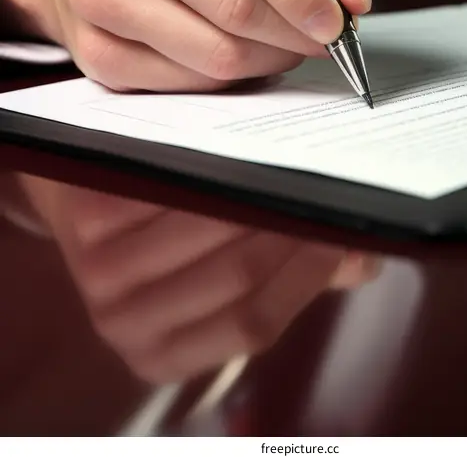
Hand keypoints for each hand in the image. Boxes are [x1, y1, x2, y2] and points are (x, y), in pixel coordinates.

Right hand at [1, 0, 382, 91]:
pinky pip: (183, 80)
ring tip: (283, 40)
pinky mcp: (90, 43)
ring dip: (266, 57)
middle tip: (319, 36)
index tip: (335, 17)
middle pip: (231, 3)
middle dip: (292, 31)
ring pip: (210, 51)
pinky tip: (238, 50)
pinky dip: (227, 75)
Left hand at [18, 175, 379, 382]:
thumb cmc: (159, 226)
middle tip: (327, 187)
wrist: (74, 190)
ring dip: (259, 190)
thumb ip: (288, 267)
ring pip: (210, 228)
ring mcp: (101, 275)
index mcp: (164, 354)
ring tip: (291, 163)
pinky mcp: (87, 219)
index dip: (308, 276)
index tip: (345, 233)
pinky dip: (215, 162)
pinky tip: (241, 145)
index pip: (256, 323)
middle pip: (237, 276)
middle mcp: (127, 326)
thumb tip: (360, 259)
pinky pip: (175, 185)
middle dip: (293, 226)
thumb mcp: (219, 261)